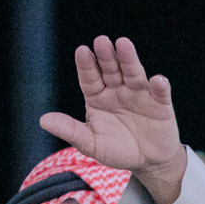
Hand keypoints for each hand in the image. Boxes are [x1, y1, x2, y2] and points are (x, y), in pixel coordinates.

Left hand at [39, 36, 188, 203]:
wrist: (148, 162)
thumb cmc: (118, 150)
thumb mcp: (91, 144)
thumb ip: (70, 131)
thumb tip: (43, 120)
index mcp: (97, 96)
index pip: (89, 77)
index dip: (86, 64)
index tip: (82, 51)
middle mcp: (117, 90)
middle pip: (110, 69)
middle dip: (106, 56)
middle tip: (101, 41)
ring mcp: (139, 94)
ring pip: (133, 73)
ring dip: (129, 59)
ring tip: (123, 44)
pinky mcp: (161, 104)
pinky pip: (160, 92)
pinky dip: (160, 86)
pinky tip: (157, 80)